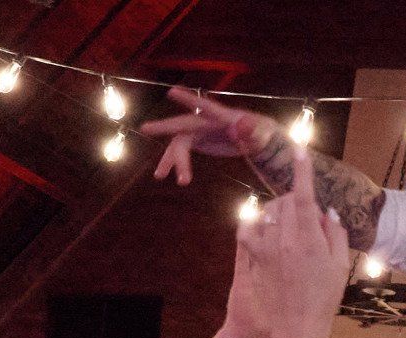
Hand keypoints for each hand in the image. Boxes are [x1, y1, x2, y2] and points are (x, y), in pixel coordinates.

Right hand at [144, 87, 280, 185]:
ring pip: (178, 145)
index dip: (189, 99)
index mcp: (219, 115)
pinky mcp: (195, 141)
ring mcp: (197, 131)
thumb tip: (241, 125)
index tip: (172, 92)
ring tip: (159, 176)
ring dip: (171, 160)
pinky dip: (172, 164)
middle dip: (165, 126)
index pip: (204, 106)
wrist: (256, 138)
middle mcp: (203, 121)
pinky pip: (179, 153)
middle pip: (182, 124)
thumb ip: (250, 129)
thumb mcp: (259, 133)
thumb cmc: (260, 133)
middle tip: (146, 128)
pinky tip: (161, 175)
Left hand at [233, 147, 350, 337]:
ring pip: (270, 211)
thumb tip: (327, 212)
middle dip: (298, 201)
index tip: (300, 151)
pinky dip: (256, 220)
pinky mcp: (255, 256)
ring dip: (282, 210)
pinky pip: (249, 227)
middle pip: (287, 201)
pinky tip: (265, 225)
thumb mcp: (340, 267)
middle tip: (312, 221)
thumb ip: (335, 234)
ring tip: (293, 228)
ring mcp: (267, 248)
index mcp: (310, 241)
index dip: (302, 172)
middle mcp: (285, 240)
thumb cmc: (324, 299)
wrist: (297, 326)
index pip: (304, 198)